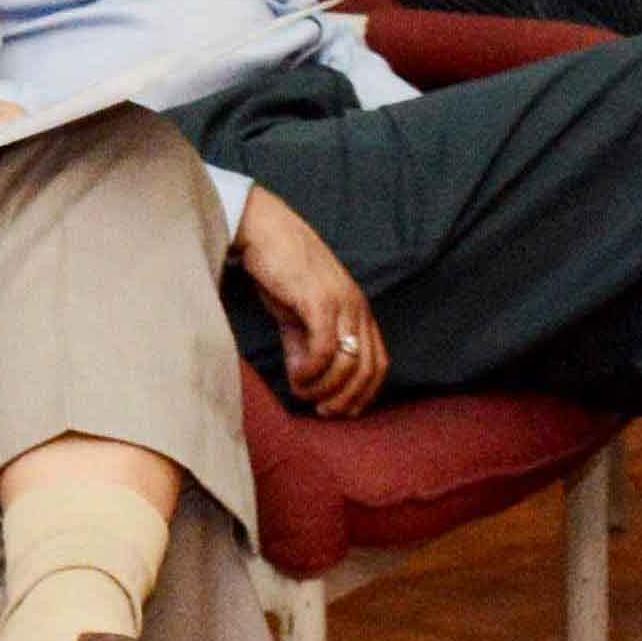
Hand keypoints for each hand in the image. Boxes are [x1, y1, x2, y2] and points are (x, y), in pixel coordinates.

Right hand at [231, 188, 387, 415]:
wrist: (263, 229)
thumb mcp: (298, 312)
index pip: (378, 364)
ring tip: (303, 393)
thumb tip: (304, 379)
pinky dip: (312, 371)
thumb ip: (305, 344)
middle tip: (322, 412)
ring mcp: (342, 304)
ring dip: (326, 388)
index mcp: (358, 311)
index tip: (338, 410)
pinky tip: (296, 376)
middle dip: (346, 399)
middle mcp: (357, 308)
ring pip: (349, 363)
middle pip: (368, 369)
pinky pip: (325, 348)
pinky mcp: (319, 301)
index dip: (362, 395)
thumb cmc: (279, 268)